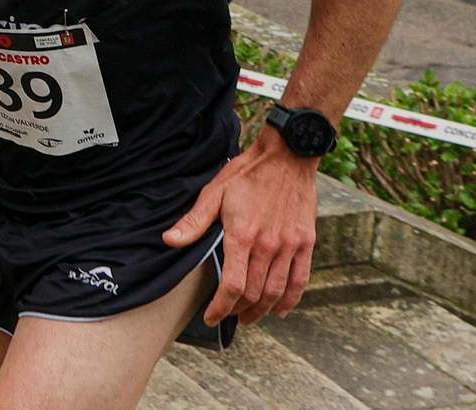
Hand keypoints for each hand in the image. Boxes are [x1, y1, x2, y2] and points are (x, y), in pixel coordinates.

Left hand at [163, 127, 318, 325]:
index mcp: (242, 235)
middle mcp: (268, 245)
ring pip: (276, 291)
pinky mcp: (306, 242)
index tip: (212, 317)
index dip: (221, 308)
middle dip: (238, 310)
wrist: (286, 157)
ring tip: (249, 316)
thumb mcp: (214, 193)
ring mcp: (290, 246)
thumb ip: (194, 222)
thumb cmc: (247, 174)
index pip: (232, 286)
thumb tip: (169, 240)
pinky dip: (290, 299)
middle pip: (253, 293)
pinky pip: (300, 279)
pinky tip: (280, 309)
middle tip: (227, 316)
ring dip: (261, 309)